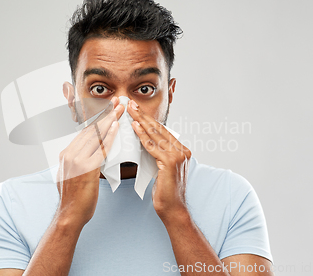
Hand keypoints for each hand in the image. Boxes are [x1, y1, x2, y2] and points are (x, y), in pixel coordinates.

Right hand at [55, 97, 124, 227]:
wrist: (70, 215)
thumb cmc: (75, 199)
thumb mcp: (70, 175)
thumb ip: (77, 162)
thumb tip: (83, 155)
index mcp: (66, 154)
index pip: (84, 132)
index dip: (97, 119)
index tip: (106, 109)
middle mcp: (69, 153)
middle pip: (90, 129)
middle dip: (104, 114)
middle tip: (115, 102)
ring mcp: (76, 160)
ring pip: (95, 135)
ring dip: (109, 120)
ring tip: (119, 109)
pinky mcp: (86, 168)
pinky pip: (100, 148)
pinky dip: (108, 136)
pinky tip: (116, 126)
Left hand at [127, 99, 191, 221]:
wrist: (172, 209)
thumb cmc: (165, 191)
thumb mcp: (161, 168)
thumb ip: (158, 154)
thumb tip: (145, 141)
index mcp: (182, 151)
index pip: (162, 131)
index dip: (149, 119)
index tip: (137, 110)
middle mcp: (182, 151)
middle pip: (159, 129)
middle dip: (143, 115)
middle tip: (131, 104)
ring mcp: (178, 156)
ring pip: (155, 135)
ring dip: (141, 121)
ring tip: (130, 111)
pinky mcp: (171, 162)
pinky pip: (153, 146)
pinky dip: (143, 136)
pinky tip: (135, 127)